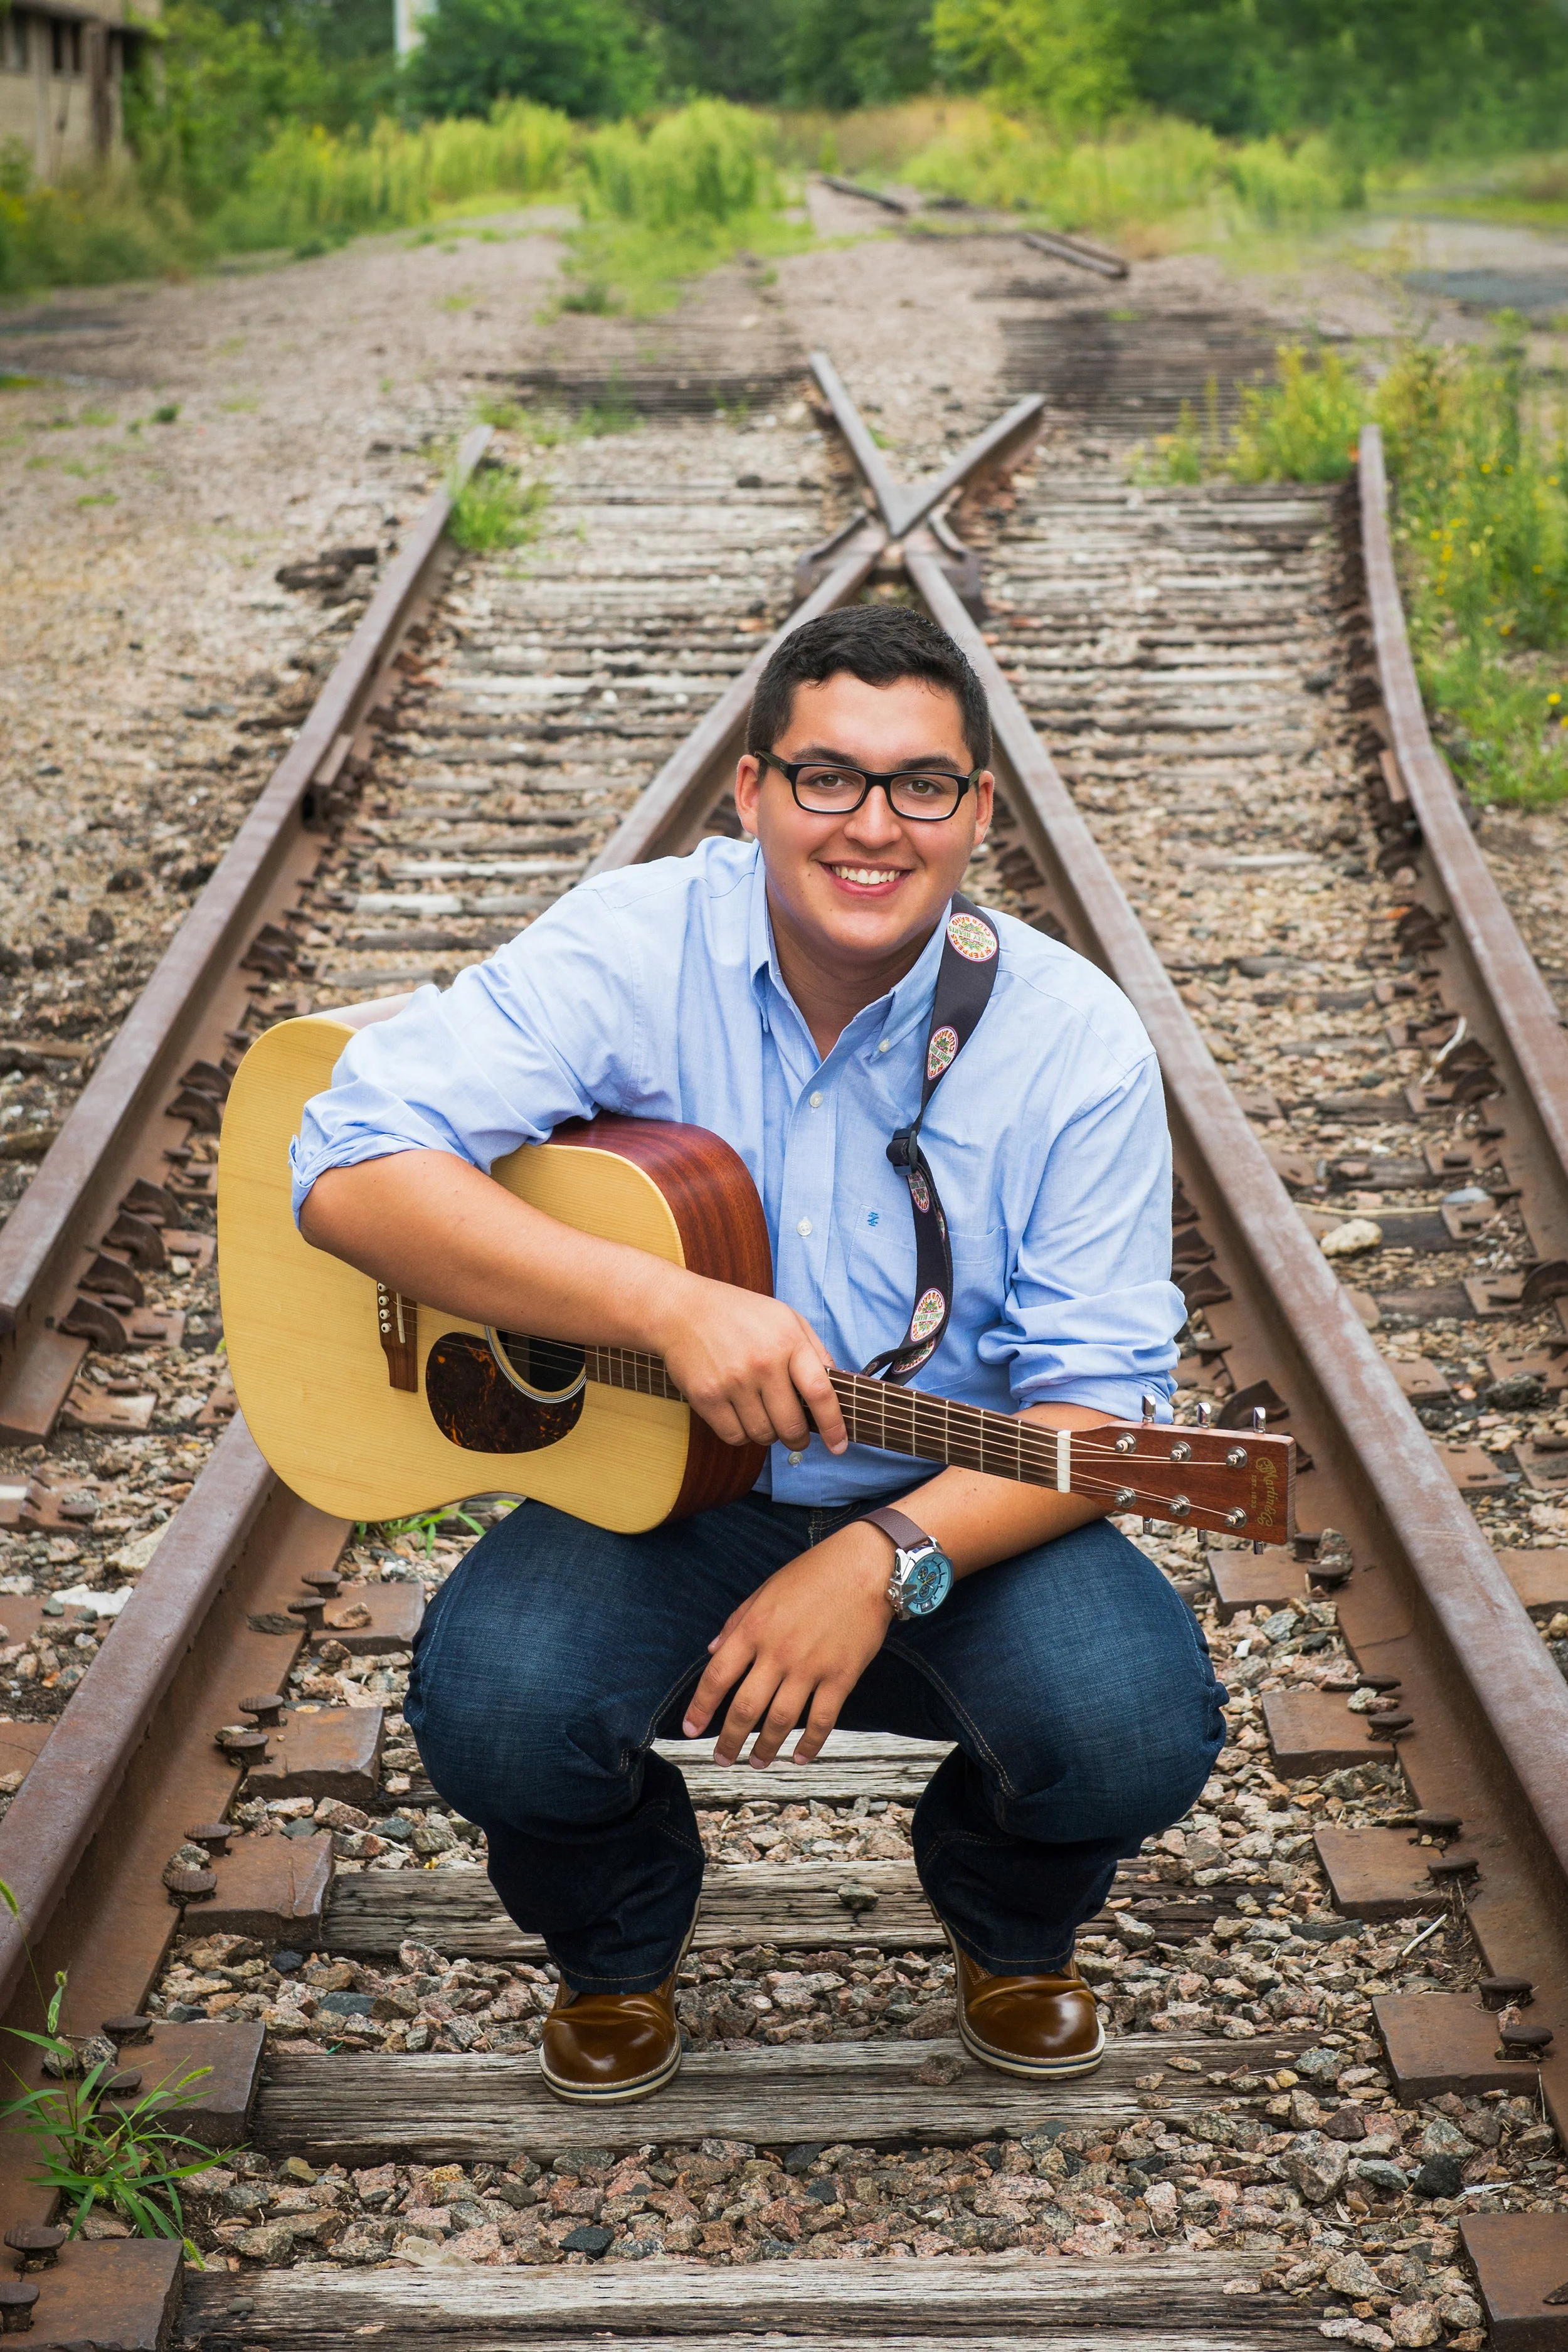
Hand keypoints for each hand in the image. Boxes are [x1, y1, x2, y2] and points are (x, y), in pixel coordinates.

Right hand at [649, 1268, 847, 1454]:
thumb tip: (836, 1386)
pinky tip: (739, 1414)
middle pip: (792, 1425)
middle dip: (798, 1438)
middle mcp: (762, 1363)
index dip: (833, 1425)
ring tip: (762, 1415)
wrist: (681, 1309)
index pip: (820, 1392)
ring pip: (763, 1435)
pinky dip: (741, 1434)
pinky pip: (734, 1436)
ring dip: (768, 1434)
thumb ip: (814, 1349)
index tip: (839, 1446)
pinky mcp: (706, 1397)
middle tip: (796, 1436)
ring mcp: (733, 1381)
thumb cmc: (739, 1314)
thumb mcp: (785, 1318)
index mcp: (788, 1341)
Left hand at [682, 1526, 893, 1764]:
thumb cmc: (815, 1574)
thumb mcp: (766, 1590)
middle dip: (728, 1740)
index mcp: (754, 1628)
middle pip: (745, 1708)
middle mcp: (778, 1652)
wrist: (867, 1566)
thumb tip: (712, 1652)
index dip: (700, 1707)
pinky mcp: (841, 1676)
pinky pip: (821, 1719)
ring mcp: (810, 1667)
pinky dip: (809, 1744)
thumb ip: (737, 1622)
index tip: (690, 1729)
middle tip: (721, 1758)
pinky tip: (800, 1757)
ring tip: (757, 1762)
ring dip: (765, 1748)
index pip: (717, 1677)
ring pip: (780, 1721)